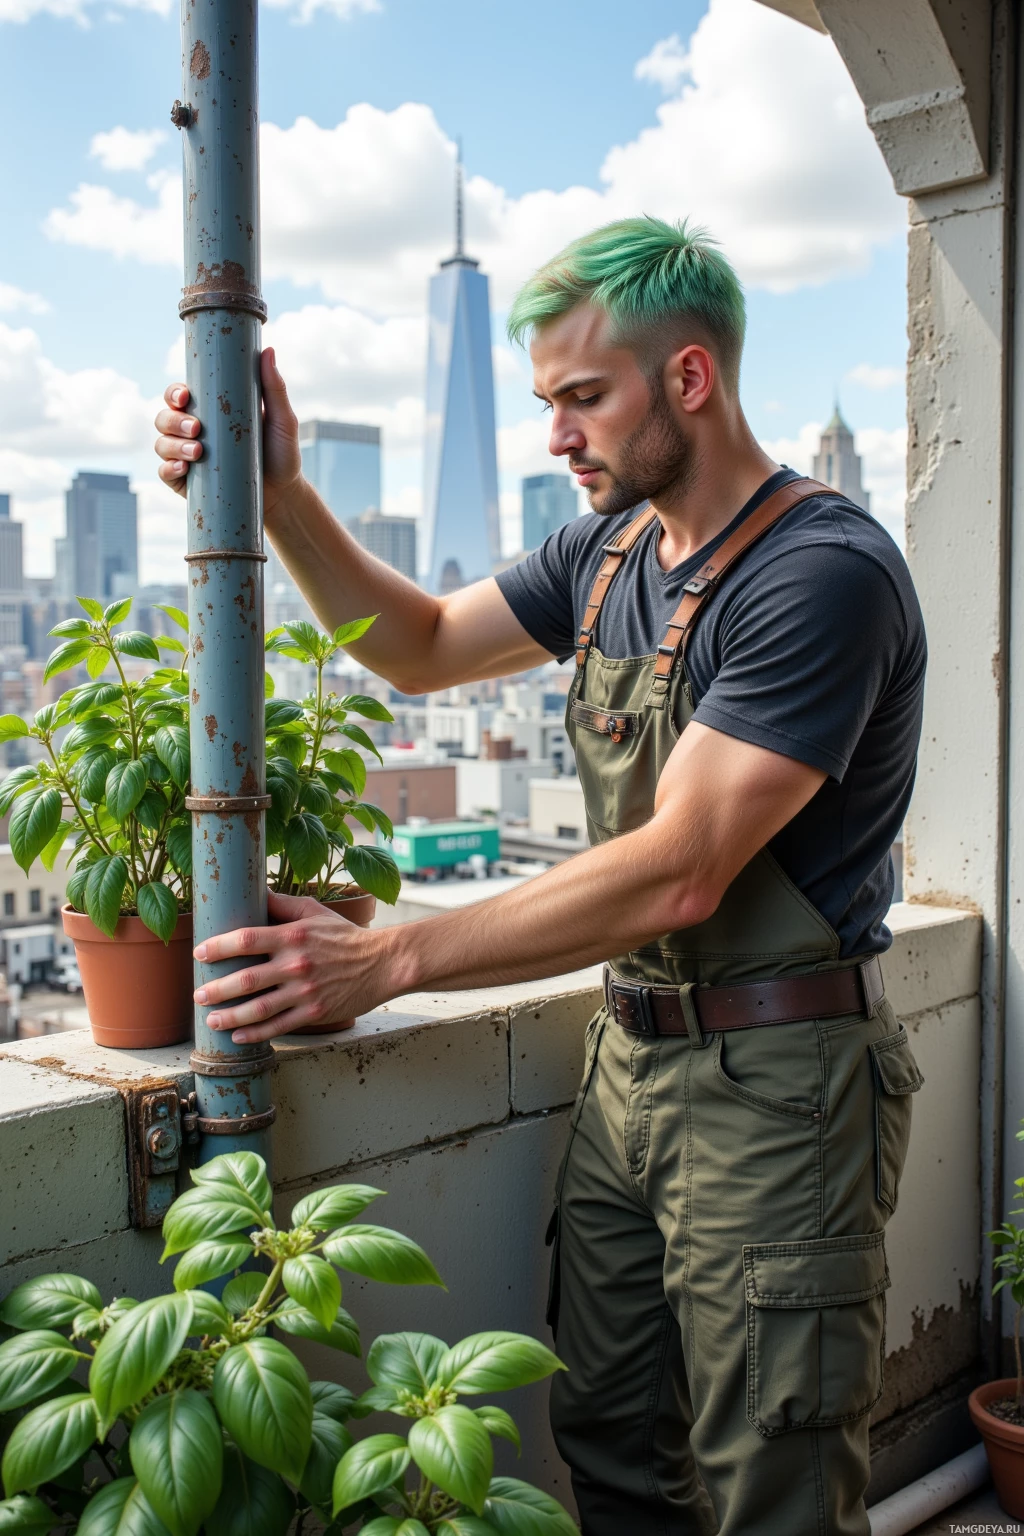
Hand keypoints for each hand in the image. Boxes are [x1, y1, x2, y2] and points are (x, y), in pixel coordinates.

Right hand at [153, 346, 302, 519]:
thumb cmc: (282, 453)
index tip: (185, 397)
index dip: (174, 393)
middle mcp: (192, 433)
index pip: (179, 396)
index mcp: (209, 412)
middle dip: (173, 421)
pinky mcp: (188, 483)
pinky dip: (169, 469)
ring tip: (197, 452)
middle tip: (196, 429)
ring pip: (162, 444)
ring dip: (172, 445)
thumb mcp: (282, 420)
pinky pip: (165, 474)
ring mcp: (188, 458)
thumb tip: (268, 350)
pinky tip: (182, 469)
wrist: (284, 494)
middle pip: (165, 418)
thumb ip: (274, 388)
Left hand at [193, 890, 390, 1042]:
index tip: (200, 953)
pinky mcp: (315, 1012)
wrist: (382, 963)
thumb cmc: (345, 936)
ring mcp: (305, 991)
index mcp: (293, 936)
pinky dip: (256, 1034)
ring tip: (211, 1020)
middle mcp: (296, 964)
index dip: (219, 947)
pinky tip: (238, 1036)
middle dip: (217, 989)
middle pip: (246, 979)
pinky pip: (279, 1026)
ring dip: (230, 1016)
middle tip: (198, 994)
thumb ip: (283, 904)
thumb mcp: (315, 911)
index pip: (247, 939)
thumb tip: (255, 891)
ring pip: (259, 1008)